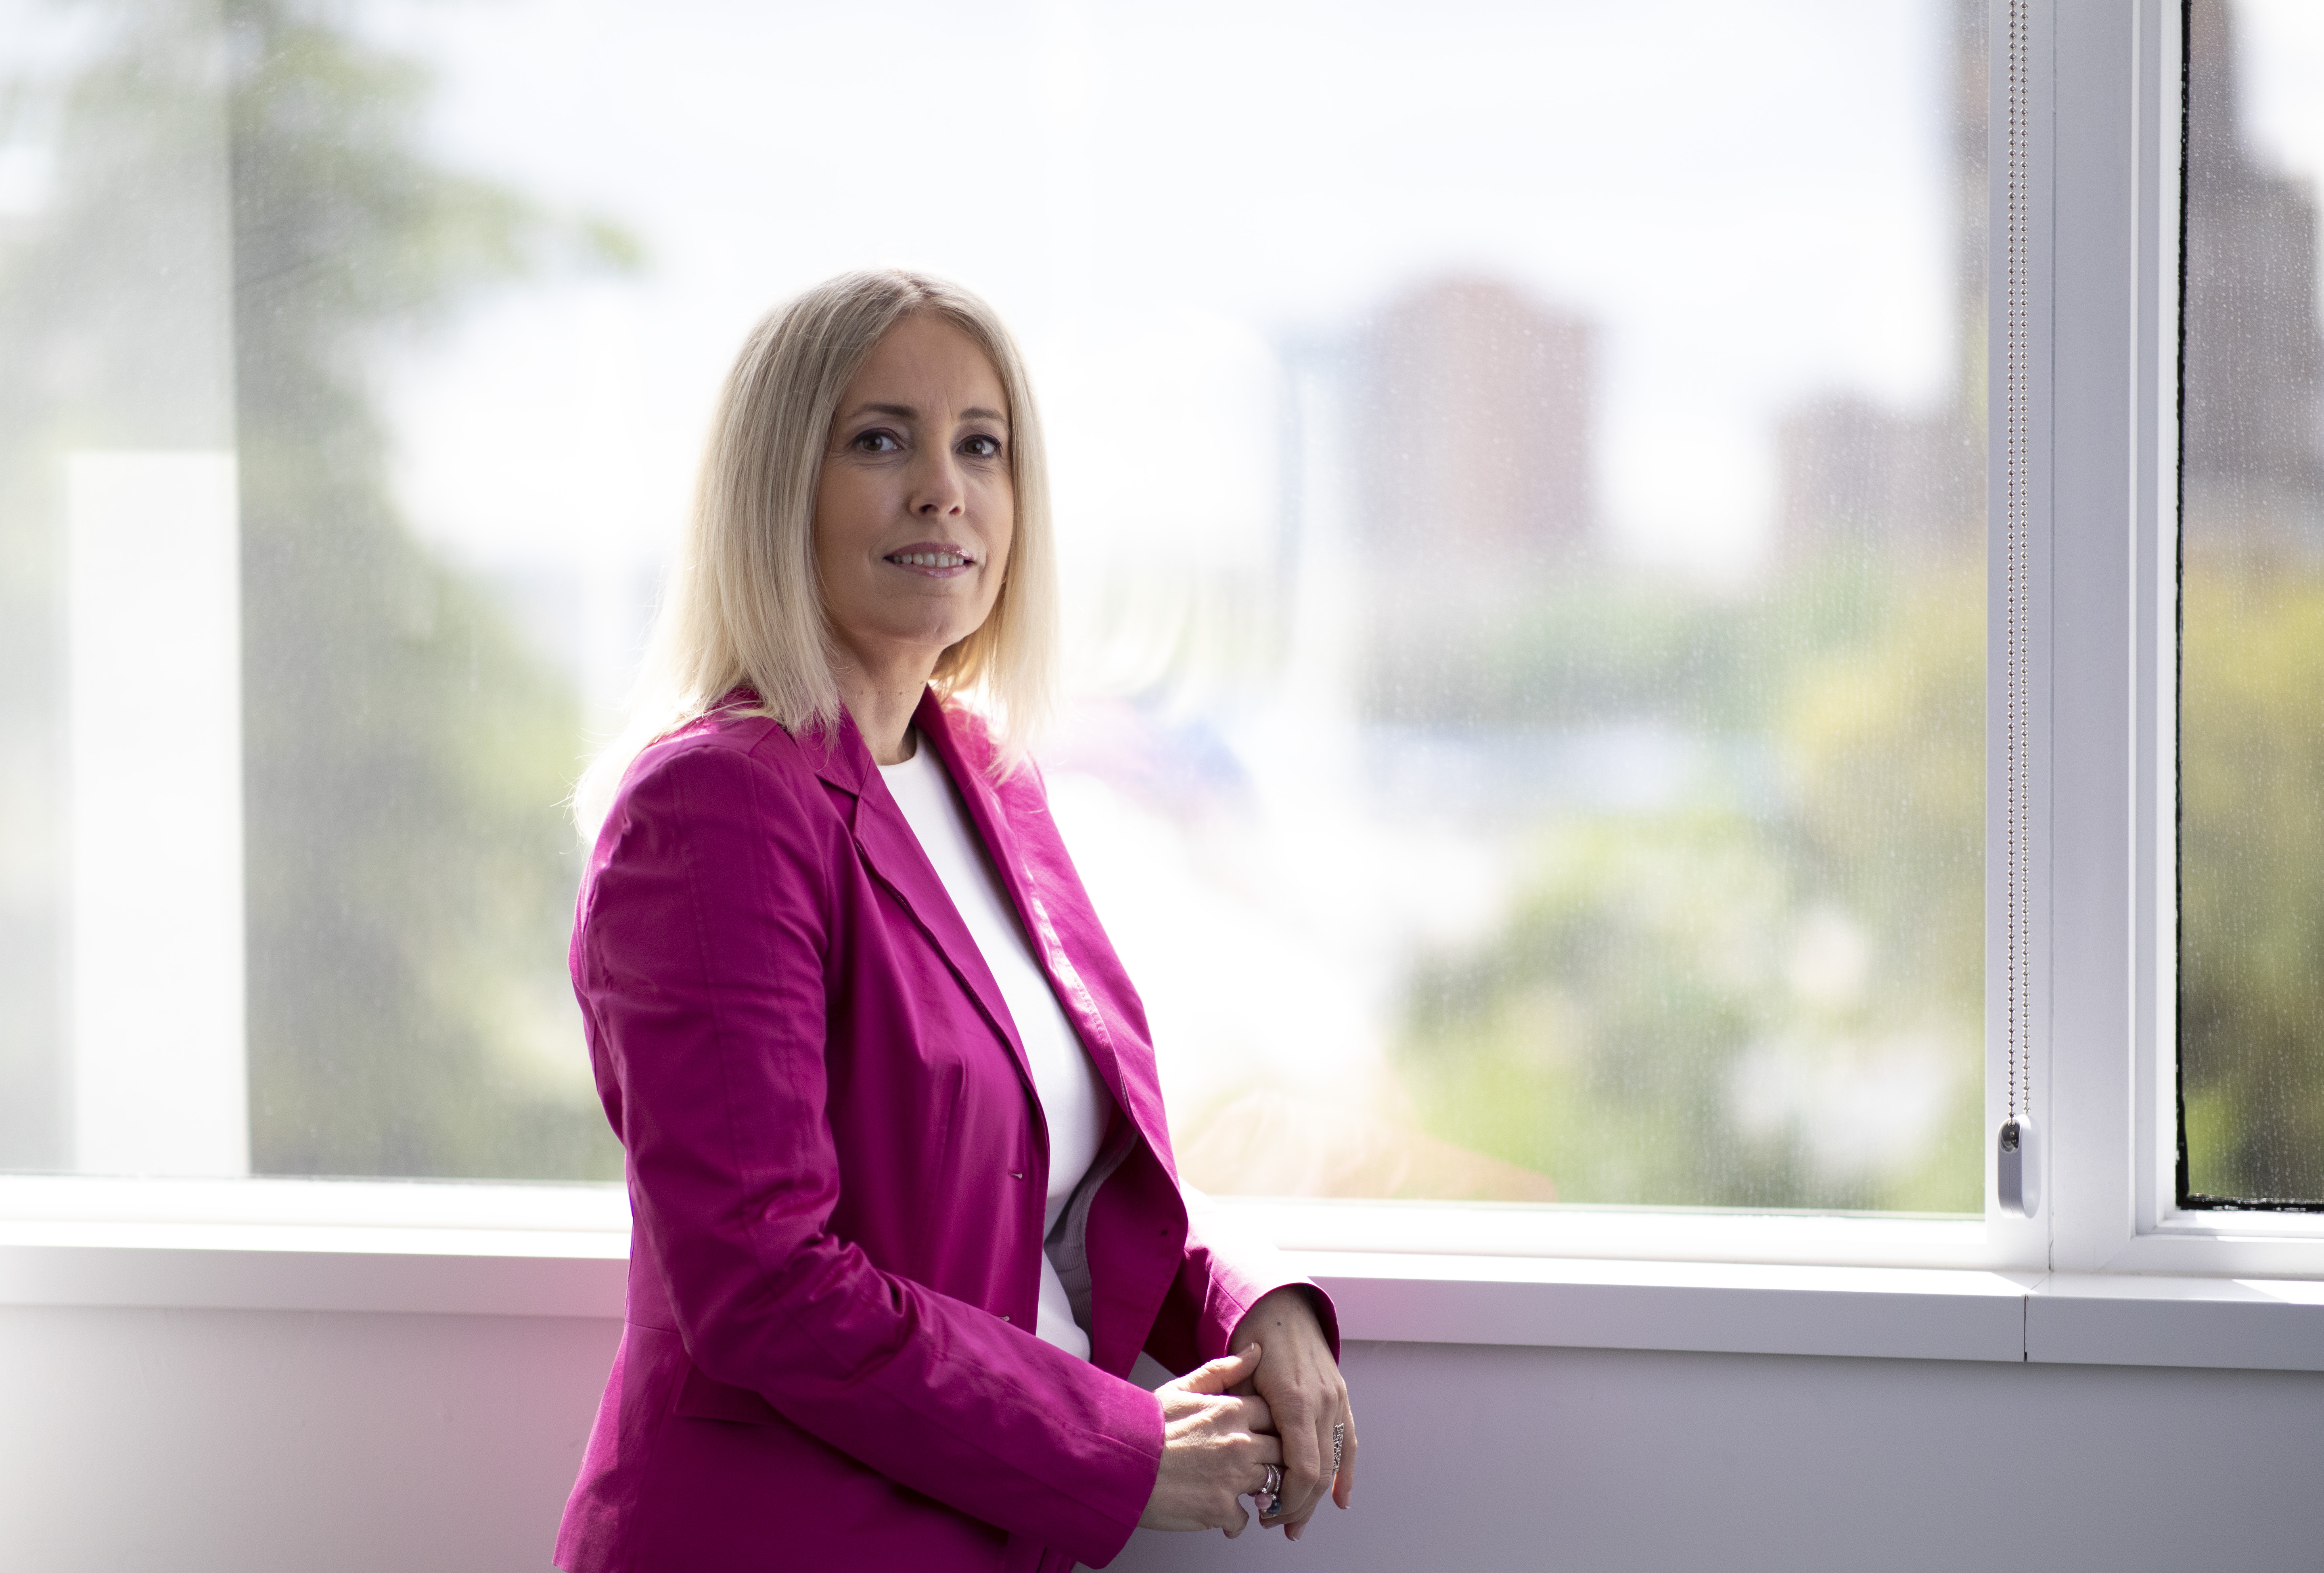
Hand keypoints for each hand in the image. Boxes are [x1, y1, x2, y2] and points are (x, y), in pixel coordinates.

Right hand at [1138, 1345, 1282, 1536]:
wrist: (1116, 1463)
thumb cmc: (1145, 1426)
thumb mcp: (1181, 1389)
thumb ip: (1222, 1371)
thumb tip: (1256, 1351)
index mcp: (1231, 1411)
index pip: (1278, 1416)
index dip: (1275, 1426)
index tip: (1265, 1433)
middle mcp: (1239, 1443)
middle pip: (1282, 1452)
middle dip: (1274, 1459)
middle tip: (1257, 1465)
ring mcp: (1232, 1478)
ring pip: (1271, 1486)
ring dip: (1260, 1490)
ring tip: (1240, 1489)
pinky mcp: (1220, 1509)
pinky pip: (1244, 1519)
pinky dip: (1234, 1520)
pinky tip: (1220, 1514)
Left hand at [1229, 1287, 1355, 1539]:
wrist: (1280, 1305)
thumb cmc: (1253, 1339)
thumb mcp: (1238, 1382)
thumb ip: (1246, 1424)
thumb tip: (1244, 1468)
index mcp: (1295, 1401)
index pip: (1302, 1470)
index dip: (1287, 1500)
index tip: (1267, 1514)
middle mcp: (1322, 1402)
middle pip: (1320, 1473)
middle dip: (1299, 1506)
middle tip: (1276, 1524)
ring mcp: (1336, 1399)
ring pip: (1335, 1462)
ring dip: (1318, 1497)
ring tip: (1298, 1522)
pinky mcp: (1341, 1396)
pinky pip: (1348, 1441)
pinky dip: (1346, 1473)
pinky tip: (1341, 1498)